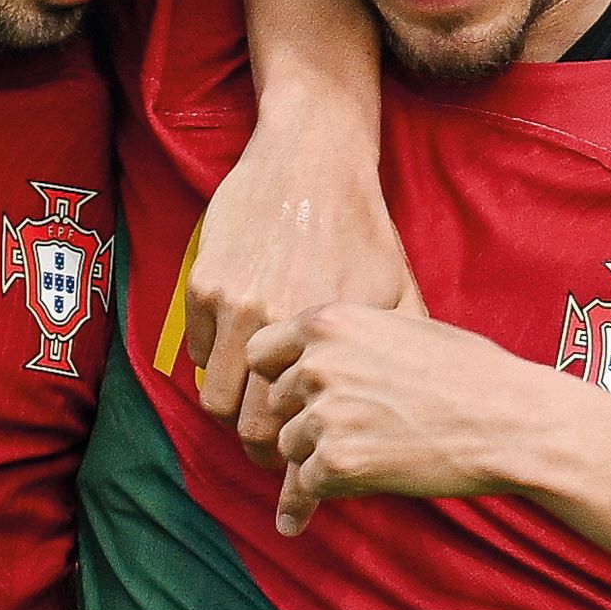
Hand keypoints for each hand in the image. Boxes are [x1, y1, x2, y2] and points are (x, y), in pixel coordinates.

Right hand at [189, 110, 414, 459]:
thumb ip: (400, 349)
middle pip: (248, 426)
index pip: (295, 429)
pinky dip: (217, 362)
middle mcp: (276, 323)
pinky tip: (240, 351)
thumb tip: (410, 409)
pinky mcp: (203, 283)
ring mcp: (233, 303)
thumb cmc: (360, 227)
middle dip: (260, 443)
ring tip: (254, 401)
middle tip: (274, 441)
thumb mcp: (398, 288)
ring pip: (216, 396)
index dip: (296, 452)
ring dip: (234, 408)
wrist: (313, 158)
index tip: (301, 450)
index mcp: (326, 337)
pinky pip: (200, 353)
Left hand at [254, 305, 575, 532]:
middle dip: (302, 422)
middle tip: (341, 434)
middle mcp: (317, 364)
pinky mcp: (338, 462)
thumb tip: (308, 358)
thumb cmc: (469, 372)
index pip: (260, 352)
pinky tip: (321, 506)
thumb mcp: (400, 325)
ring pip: (289, 448)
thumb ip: (347, 339)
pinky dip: (315, 498)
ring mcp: (324, 414)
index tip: (296, 394)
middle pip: (275, 405)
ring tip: (357, 460)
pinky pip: (305, 487)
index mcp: (329, 322)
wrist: (509, 420)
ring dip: (314, 460)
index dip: (277, 377)